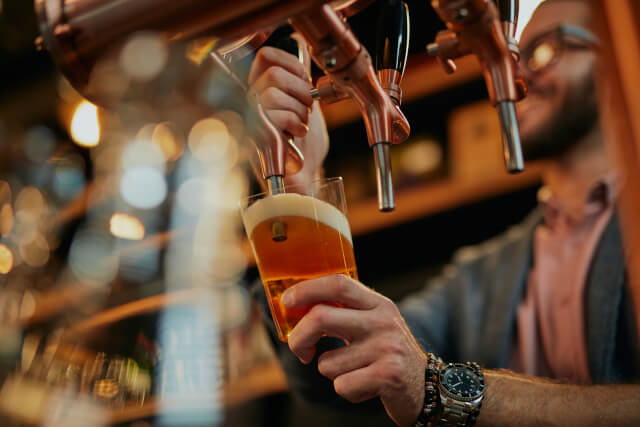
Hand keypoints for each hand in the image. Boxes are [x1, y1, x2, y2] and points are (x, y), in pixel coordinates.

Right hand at [248, 39, 329, 187]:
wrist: (302, 179)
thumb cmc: (303, 147)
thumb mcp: (304, 106)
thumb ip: (298, 81)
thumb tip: (301, 56)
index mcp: (259, 88)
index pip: (267, 55)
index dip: (291, 64)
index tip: (305, 83)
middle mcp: (248, 100)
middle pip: (272, 73)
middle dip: (300, 91)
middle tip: (306, 110)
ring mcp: (248, 118)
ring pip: (271, 92)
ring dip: (298, 110)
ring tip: (301, 125)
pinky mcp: (252, 137)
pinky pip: (271, 114)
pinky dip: (293, 122)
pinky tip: (296, 133)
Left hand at [281, 274, 426, 426]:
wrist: (427, 387)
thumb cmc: (388, 353)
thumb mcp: (373, 323)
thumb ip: (344, 312)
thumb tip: (296, 308)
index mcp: (378, 304)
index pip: (338, 284)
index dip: (306, 289)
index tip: (287, 302)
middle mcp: (383, 321)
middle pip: (321, 317)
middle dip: (299, 337)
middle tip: (300, 350)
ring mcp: (386, 348)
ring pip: (327, 362)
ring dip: (332, 372)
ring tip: (355, 371)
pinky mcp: (388, 375)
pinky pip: (342, 385)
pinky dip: (347, 390)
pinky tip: (365, 386)